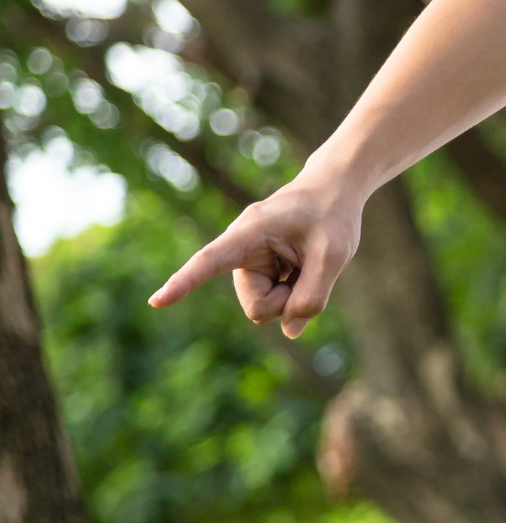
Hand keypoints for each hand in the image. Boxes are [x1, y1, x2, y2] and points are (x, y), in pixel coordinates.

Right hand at [148, 164, 366, 337]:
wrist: (333, 191)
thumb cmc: (332, 216)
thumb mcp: (333, 256)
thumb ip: (313, 295)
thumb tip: (288, 331)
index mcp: (250, 233)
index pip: (210, 261)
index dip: (184, 284)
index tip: (155, 303)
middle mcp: (242, 249)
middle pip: (256, 306)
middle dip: (285, 303)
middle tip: (311, 271)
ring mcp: (251, 263)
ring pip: (265, 308)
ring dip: (291, 298)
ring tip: (307, 264)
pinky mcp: (261, 272)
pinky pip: (275, 303)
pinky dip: (294, 294)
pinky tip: (304, 268)